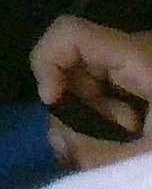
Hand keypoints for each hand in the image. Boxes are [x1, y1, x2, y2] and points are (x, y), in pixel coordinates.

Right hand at [32, 15, 151, 168]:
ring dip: (93, 124)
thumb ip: (100, 153)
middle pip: (72, 67)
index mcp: (138, 57)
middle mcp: (132, 54)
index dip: (46, 64)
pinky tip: (122, 148)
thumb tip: (57, 145)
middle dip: (74, 111)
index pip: (68, 33)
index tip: (54, 105)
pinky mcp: (142, 88)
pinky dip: (105, 125)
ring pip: (87, 86)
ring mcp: (137, 70)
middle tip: (96, 147)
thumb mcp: (149, 155)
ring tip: (122, 150)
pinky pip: (106, 96)